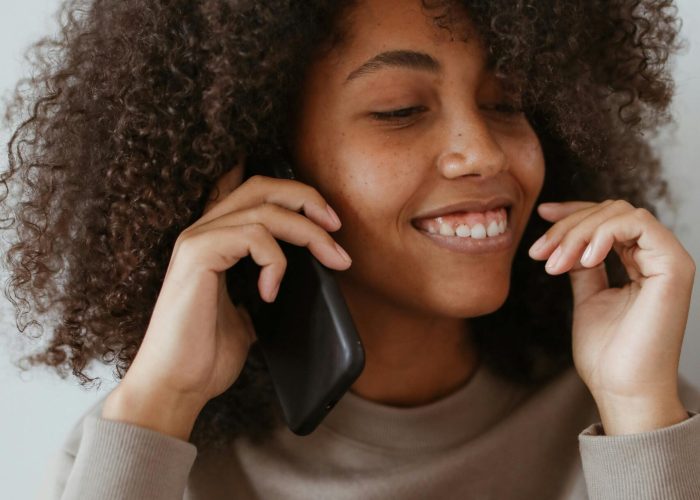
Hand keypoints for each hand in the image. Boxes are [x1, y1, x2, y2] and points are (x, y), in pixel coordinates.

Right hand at [102, 158, 351, 439]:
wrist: (175, 386)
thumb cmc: (207, 354)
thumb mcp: (250, 313)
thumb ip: (266, 285)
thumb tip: (306, 279)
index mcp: (215, 240)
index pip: (255, 193)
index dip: (294, 194)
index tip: (330, 221)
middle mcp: (203, 231)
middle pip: (263, 187)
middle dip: (307, 199)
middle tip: (337, 226)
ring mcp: (197, 240)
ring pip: (266, 210)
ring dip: (309, 233)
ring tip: (333, 260)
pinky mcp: (197, 255)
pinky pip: (253, 236)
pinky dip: (274, 262)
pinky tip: (270, 293)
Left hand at [528, 199, 694, 433]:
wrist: (622, 389)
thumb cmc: (606, 354)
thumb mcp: (587, 298)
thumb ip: (582, 266)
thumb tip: (567, 241)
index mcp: (639, 264)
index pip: (608, 219)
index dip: (573, 212)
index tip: (542, 214)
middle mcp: (657, 258)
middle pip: (610, 211)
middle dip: (568, 226)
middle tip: (541, 254)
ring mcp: (668, 260)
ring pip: (620, 213)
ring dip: (579, 232)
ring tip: (556, 264)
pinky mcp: (674, 267)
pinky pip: (638, 224)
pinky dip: (604, 233)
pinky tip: (584, 258)